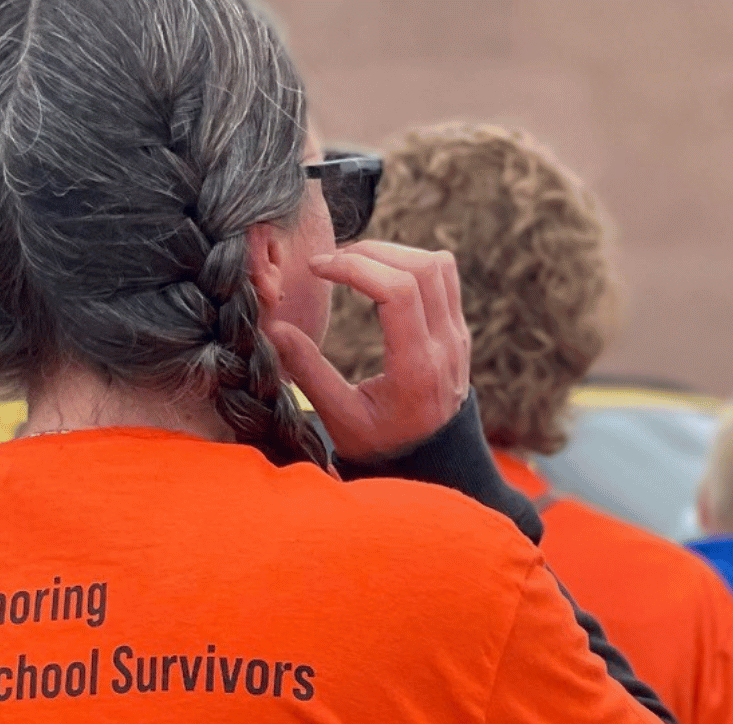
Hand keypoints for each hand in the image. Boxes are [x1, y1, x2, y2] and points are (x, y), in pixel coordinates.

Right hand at [264, 241, 473, 464]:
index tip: (318, 268)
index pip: (399, 290)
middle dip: (370, 253)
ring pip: (438, 265)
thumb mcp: (341, 418)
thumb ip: (308, 372)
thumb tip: (273, 329)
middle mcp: (445, 346)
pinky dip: (411, 264)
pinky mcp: (459, 330)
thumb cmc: (383, 445)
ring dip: (393, 253)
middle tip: (331, 264)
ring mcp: (458, 336)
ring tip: (354, 265)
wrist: (434, 461)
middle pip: (421, 267)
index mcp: (417, 367)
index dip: (355, 266)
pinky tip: (380, 278)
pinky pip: (445, 277)